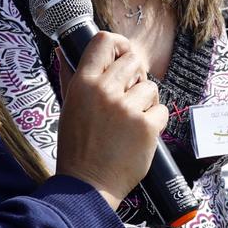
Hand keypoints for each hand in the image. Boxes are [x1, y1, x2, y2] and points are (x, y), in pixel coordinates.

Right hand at [52, 33, 168, 207]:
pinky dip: (155, 122)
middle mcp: (104, 91)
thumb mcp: (69, 107)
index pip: (104, 41)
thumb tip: (66, 49)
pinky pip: (161, 110)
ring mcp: (127, 108)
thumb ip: (72, 77)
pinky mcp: (146, 126)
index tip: (122, 54)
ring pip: (150, 88)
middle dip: (135, 78)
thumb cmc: (78, 148)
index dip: (118, 44)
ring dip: (145, 103)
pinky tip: (139, 136)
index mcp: (83, 84)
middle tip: (128, 98)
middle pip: (133, 62)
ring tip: (129, 123)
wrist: (88, 185)